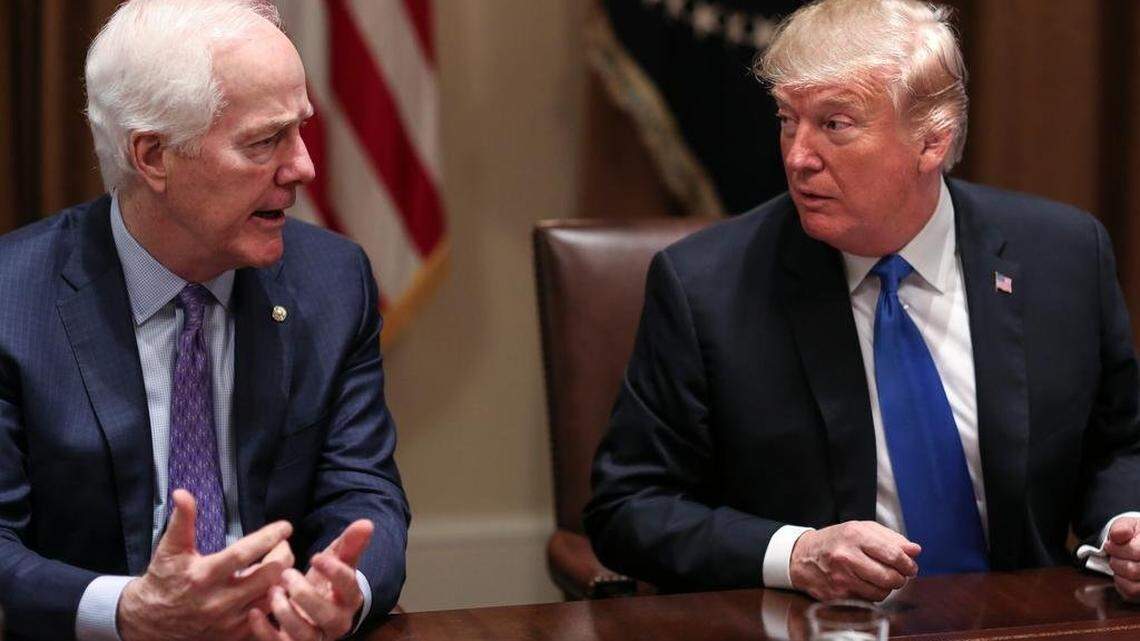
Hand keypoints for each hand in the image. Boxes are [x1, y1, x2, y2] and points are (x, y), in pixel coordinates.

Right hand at [117, 489, 293, 640]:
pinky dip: (275, 601)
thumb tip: (182, 493)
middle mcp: (218, 601)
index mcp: (203, 576)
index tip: (285, 526)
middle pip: (267, 577)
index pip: (243, 554)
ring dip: (281, 579)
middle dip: (283, 556)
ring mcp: (228, 622)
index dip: (268, 538)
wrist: (149, 622)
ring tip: (279, 565)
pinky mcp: (233, 636)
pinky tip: (274, 587)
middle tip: (282, 545)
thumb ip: (181, 520)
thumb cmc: (164, 579)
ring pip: (272, 599)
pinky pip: (266, 618)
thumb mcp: (170, 549)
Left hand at [249, 519, 372, 640]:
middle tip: (287, 575)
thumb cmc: (324, 583)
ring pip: (305, 635)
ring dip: (286, 613)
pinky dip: (265, 632)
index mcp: (349, 599)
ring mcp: (315, 637)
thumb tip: (366, 522)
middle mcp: (336, 622)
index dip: (335, 572)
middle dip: (307, 595)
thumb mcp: (336, 563)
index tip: (315, 557)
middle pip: (329, 616)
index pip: (350, 588)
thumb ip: (350, 544)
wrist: (311, 611)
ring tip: (273, 591)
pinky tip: (255, 613)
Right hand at [789, 520, 920, 601]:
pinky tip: (866, 584)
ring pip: (881, 592)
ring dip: (887, 588)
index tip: (911, 567)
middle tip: (899, 575)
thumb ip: (891, 538)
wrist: (802, 556)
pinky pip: (868, 600)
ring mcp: (841, 577)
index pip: (893, 554)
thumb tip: (915, 550)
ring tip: (881, 579)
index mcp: (855, 535)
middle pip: (889, 577)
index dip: (908, 564)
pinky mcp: (837, 593)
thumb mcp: (861, 529)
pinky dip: (872, 594)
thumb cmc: (836, 541)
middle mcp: (846, 556)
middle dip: (900, 578)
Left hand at [1103, 516, 1139, 600]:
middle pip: (1134, 570)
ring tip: (1118, 564)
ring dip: (1119, 574)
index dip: (1118, 549)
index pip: (1137, 552)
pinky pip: (1132, 594)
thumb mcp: (1127, 525)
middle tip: (1113, 556)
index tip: (1109, 545)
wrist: (1138, 543)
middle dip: (1117, 561)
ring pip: (1134, 586)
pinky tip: (1122, 574)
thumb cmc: (1134, 535)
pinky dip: (1121, 584)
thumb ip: (1122, 527)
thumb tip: (1118, 535)